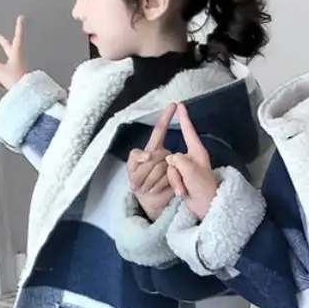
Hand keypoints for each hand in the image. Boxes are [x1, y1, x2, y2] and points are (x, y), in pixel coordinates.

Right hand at [0, 15, 27, 90]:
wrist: (25, 93)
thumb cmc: (15, 80)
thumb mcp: (1, 71)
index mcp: (16, 53)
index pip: (18, 37)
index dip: (19, 27)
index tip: (21, 18)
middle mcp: (19, 58)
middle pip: (8, 48)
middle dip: (2, 43)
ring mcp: (19, 67)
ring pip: (5, 65)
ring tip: (0, 81)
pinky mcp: (19, 75)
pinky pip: (7, 74)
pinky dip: (3, 79)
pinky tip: (1, 85)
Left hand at [127, 104, 182, 221]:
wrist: (149, 202)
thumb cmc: (138, 183)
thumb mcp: (131, 169)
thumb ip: (135, 157)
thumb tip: (148, 154)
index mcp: (154, 149)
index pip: (160, 130)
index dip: (166, 117)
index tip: (174, 105)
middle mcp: (165, 154)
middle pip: (156, 155)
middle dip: (142, 172)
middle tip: (138, 184)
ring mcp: (172, 166)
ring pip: (161, 167)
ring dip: (148, 181)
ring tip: (145, 188)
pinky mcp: (177, 178)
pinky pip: (168, 177)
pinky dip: (158, 186)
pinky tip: (155, 190)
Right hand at [166, 104, 218, 219]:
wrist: (205, 207)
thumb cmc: (203, 188)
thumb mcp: (190, 171)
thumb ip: (177, 160)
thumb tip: (170, 160)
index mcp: (198, 152)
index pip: (189, 131)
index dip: (183, 118)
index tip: (179, 104)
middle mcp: (191, 158)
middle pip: (172, 156)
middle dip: (175, 172)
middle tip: (185, 184)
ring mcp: (186, 168)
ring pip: (169, 168)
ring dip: (175, 181)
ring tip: (185, 190)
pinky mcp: (181, 178)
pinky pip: (170, 176)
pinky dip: (175, 185)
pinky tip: (183, 193)